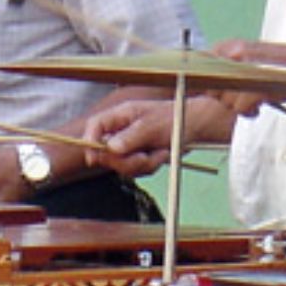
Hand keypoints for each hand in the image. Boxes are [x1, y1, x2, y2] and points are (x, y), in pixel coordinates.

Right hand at [84, 95, 233, 177]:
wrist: (196, 128)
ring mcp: (130, 145)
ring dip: (142, 164)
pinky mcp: (140, 157)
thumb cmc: (175, 118)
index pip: (95, 126)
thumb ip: (130, 137)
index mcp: (121, 115)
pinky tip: (162, 155)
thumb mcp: (152, 126)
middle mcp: (122, 130)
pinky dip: (150, 166)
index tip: (93, 157)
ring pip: (122, 165)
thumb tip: (109, 148)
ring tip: (159, 153)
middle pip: (106, 152)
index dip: (89, 141)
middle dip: (125, 160)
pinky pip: (136, 170)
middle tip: (143, 157)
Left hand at [209, 38, 278, 116]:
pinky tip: (259, 107)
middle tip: (241, 97)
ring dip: (238, 105)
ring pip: (225, 98)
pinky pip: (240, 106)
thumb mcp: (255, 60)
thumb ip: (230, 68)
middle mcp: (237, 53)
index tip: (213, 90)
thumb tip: (208, 86)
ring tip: (255, 102)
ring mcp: (247, 67)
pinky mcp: (258, 84)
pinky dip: (249, 111)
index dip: (207, 82)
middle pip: (211, 84)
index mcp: (234, 45)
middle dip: (223, 96)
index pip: (202, 65)